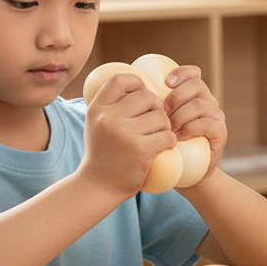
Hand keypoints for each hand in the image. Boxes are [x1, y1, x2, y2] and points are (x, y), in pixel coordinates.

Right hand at [81, 72, 176, 197]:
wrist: (98, 186)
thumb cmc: (102, 153)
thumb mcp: (97, 124)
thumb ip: (112, 105)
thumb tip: (138, 83)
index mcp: (97, 108)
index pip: (121, 79)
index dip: (137, 84)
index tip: (142, 97)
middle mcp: (108, 118)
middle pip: (147, 97)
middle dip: (156, 108)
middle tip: (154, 122)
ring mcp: (124, 134)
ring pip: (161, 117)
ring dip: (164, 127)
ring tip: (156, 137)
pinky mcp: (141, 150)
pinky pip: (167, 136)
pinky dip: (169, 141)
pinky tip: (162, 147)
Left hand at [161, 64, 226, 184]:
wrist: (186, 175)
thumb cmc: (165, 147)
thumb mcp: (156, 123)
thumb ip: (149, 107)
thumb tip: (123, 89)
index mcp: (193, 95)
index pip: (192, 73)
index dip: (180, 73)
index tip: (164, 83)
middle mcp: (207, 102)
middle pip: (196, 85)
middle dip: (176, 97)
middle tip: (161, 112)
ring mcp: (216, 117)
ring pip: (200, 105)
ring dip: (180, 115)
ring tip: (167, 128)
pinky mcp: (220, 133)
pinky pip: (207, 123)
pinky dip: (190, 128)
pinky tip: (178, 137)